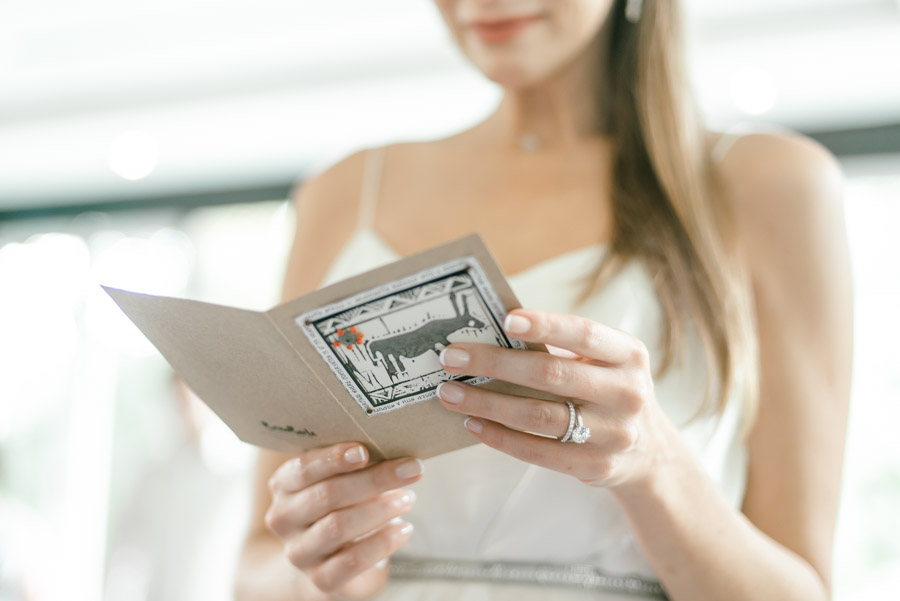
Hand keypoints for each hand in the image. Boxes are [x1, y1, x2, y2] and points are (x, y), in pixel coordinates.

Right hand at [265, 443, 422, 598]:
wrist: (330, 558)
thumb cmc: (341, 504)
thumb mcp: (340, 480)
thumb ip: (355, 464)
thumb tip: (394, 450)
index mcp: (284, 485)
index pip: (303, 469)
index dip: (333, 458)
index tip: (364, 451)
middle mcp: (283, 518)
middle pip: (327, 495)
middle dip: (374, 480)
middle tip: (410, 469)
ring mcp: (299, 552)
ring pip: (338, 526)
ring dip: (381, 510)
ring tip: (408, 498)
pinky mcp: (321, 578)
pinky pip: (352, 560)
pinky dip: (382, 542)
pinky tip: (404, 529)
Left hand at [437, 308, 677, 489]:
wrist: (650, 453)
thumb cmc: (608, 390)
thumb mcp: (604, 363)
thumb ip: (562, 348)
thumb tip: (492, 333)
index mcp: (629, 355)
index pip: (584, 334)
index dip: (545, 326)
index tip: (505, 319)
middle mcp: (627, 392)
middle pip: (552, 374)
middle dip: (494, 363)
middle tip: (452, 357)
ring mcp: (614, 433)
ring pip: (539, 415)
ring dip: (487, 402)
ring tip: (450, 393)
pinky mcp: (595, 466)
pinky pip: (538, 451)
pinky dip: (500, 437)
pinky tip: (473, 423)